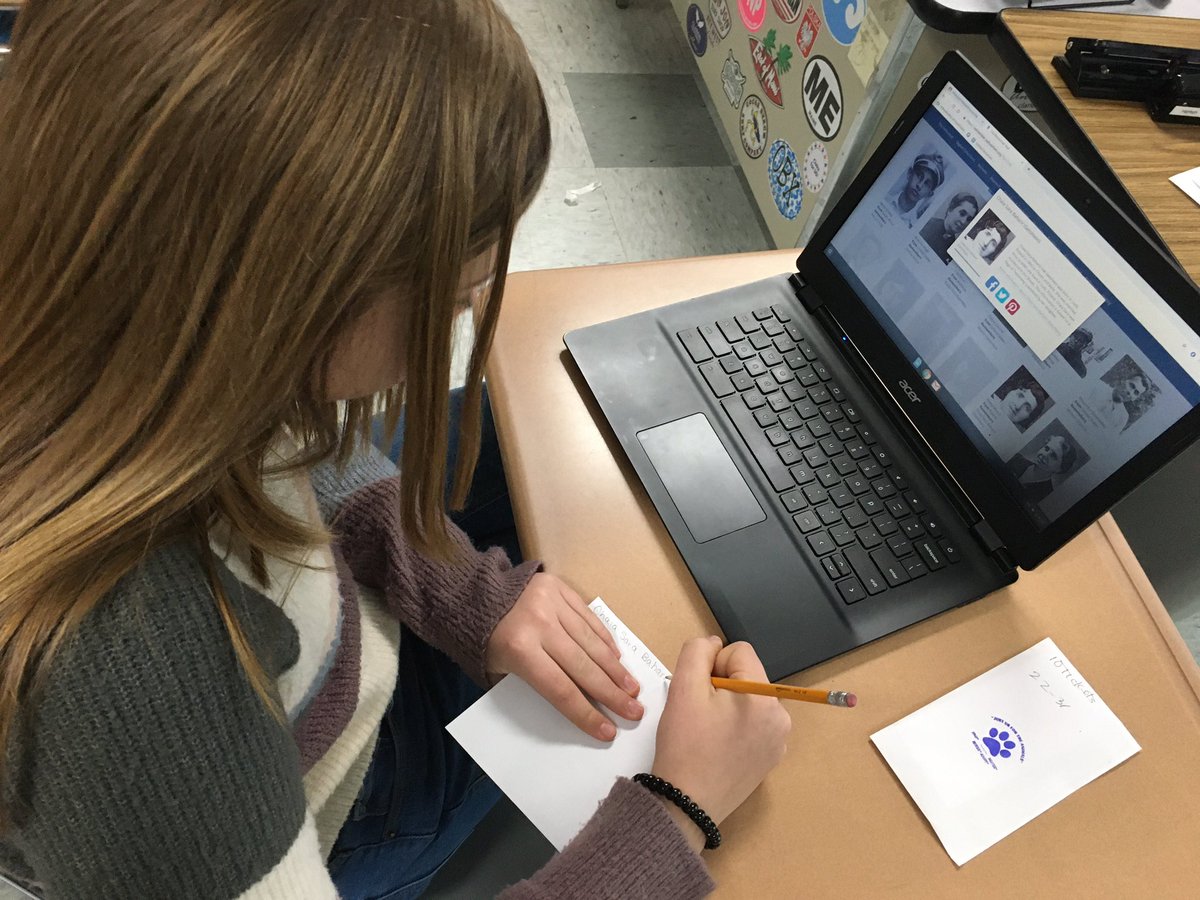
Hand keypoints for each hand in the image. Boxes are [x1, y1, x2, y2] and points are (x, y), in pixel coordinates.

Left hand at [485, 573, 642, 740]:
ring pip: (592, 642)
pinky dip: (605, 640)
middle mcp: (540, 624)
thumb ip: (536, 682)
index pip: (561, 690)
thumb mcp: (501, 668)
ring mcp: (552, 603)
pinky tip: (618, 658)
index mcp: (520, 649)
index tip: (608, 730)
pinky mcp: (560, 588)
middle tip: (634, 711)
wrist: (475, 595)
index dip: (587, 713)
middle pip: (583, 667)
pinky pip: (590, 618)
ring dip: (615, 669)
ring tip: (632, 689)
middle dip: (612, 694)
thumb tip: (578, 703)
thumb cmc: (487, 640)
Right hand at [651, 638, 790, 833]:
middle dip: (721, 686)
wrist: (686, 803)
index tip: (698, 691)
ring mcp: (778, 740)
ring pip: (749, 699)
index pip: (740, 652)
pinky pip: (754, 724)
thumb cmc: (685, 746)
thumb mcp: (682, 688)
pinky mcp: (771, 757)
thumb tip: (713, 644)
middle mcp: (780, 717)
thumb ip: (697, 652)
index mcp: (763, 697)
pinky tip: (718, 745)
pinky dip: (736, 726)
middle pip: (747, 675)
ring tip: (707, 730)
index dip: (712, 664)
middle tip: (700, 713)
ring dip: (728, 705)